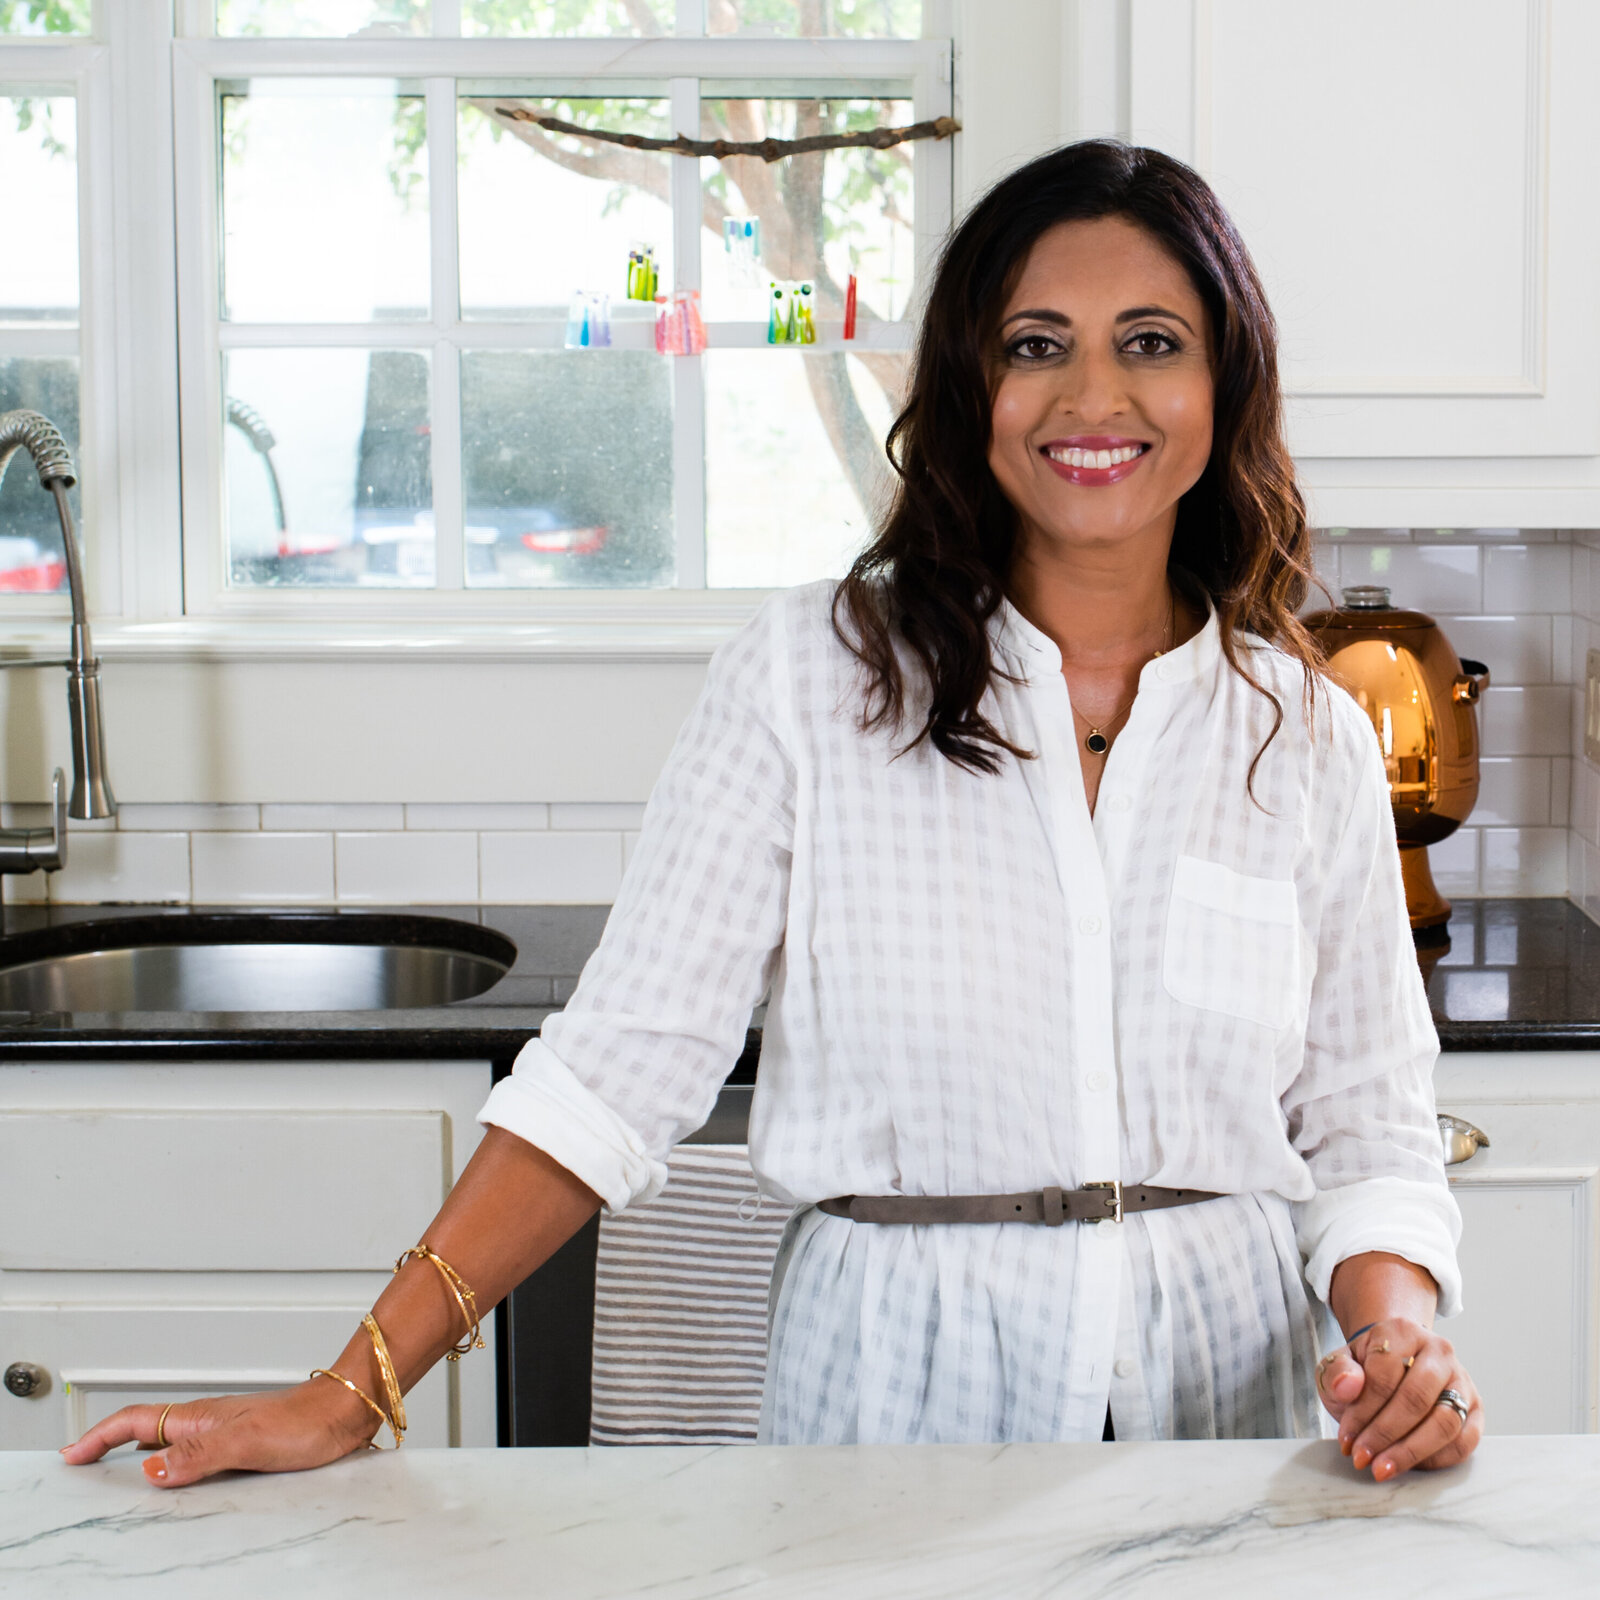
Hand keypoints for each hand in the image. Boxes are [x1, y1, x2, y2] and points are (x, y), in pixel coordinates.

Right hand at [58, 1377, 381, 1488]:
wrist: (348, 1410)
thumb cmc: (308, 1420)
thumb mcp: (248, 1442)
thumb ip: (199, 1455)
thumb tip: (151, 1470)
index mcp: (202, 1416)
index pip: (137, 1422)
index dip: (101, 1437)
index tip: (71, 1453)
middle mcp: (210, 1421)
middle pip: (148, 1430)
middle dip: (110, 1445)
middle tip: (82, 1464)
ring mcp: (227, 1432)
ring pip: (171, 1442)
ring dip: (140, 1454)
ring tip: (115, 1474)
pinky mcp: (246, 1445)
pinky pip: (196, 1455)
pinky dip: (175, 1465)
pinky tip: (179, 1481)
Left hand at [1315, 1318, 1482, 1480]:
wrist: (1395, 1363)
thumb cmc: (1366, 1367)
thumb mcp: (1340, 1363)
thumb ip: (1337, 1371)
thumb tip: (1348, 1386)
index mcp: (1401, 1332)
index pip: (1384, 1376)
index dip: (1362, 1412)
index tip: (1346, 1439)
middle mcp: (1439, 1352)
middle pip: (1416, 1400)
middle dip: (1385, 1435)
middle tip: (1363, 1459)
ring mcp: (1462, 1380)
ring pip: (1445, 1423)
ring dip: (1411, 1452)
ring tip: (1383, 1468)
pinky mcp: (1475, 1409)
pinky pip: (1464, 1441)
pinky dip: (1436, 1459)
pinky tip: (1409, 1465)